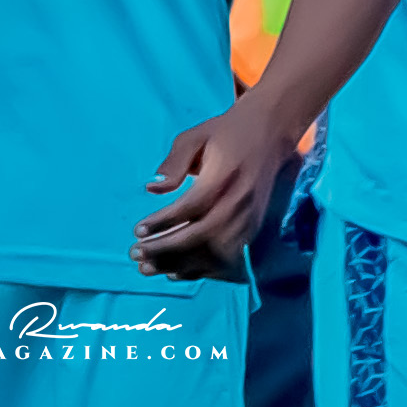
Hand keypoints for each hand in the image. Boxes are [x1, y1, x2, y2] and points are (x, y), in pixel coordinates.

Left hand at [139, 98, 286, 277]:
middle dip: (164, 250)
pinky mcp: (254, 231)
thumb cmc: (228, 133)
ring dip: (178, 265)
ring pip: (213, 255)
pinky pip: (227, 261)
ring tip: (146, 267)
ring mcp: (250, 222)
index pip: (190, 208)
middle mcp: (239, 204)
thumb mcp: (197, 136)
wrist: (271, 134)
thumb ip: (175, 162)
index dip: (162, 223)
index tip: (136, 230)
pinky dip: (201, 271)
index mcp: (224, 178)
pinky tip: (175, 272)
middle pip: (200, 237)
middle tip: (134, 254)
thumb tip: (153, 189)